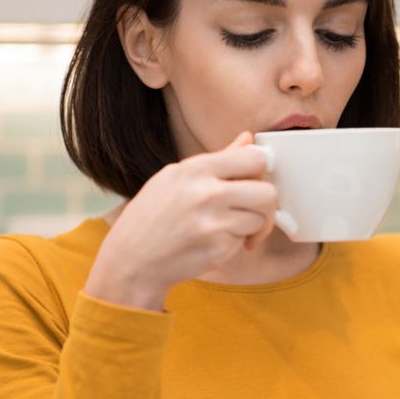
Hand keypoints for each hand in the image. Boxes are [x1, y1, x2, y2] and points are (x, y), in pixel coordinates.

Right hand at [84, 131, 278, 309]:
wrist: (132, 260)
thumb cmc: (153, 216)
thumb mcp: (176, 177)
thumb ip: (218, 160)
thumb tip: (248, 139)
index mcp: (196, 169)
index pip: (254, 158)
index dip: (261, 170)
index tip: (255, 181)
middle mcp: (207, 193)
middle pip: (267, 191)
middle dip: (266, 204)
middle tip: (254, 212)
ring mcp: (213, 223)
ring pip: (261, 218)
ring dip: (253, 226)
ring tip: (233, 229)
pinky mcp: (218, 249)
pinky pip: (245, 239)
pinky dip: (237, 243)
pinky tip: (217, 242)